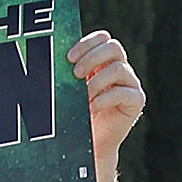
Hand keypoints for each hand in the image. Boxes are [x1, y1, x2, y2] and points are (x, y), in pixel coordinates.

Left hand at [71, 27, 144, 164]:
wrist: (88, 142)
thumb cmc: (73, 113)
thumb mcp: (67, 90)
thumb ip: (65, 74)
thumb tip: (45, 59)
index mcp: (103, 61)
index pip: (103, 38)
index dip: (87, 43)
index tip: (68, 57)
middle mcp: (120, 69)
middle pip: (114, 47)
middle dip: (92, 57)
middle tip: (74, 74)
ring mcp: (130, 84)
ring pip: (119, 68)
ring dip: (96, 82)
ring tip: (82, 97)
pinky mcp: (136, 101)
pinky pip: (124, 92)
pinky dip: (104, 99)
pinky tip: (91, 107)